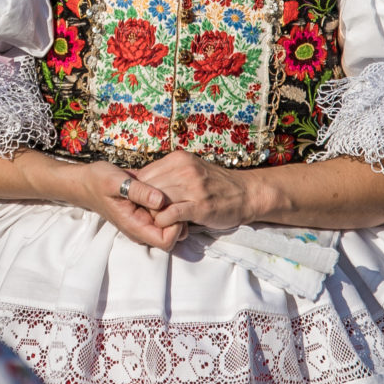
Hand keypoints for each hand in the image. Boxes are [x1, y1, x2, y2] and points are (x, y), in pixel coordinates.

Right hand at [71, 162, 183, 250]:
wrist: (88, 181)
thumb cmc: (99, 181)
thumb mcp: (115, 181)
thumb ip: (138, 191)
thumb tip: (161, 200)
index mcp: (135, 227)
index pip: (166, 242)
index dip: (175, 226)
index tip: (171, 205)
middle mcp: (143, 228)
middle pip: (174, 236)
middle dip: (180, 218)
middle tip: (176, 195)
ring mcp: (146, 221)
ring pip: (173, 225)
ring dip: (177, 209)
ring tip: (173, 189)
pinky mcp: (148, 211)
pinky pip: (167, 213)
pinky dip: (172, 203)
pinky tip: (168, 187)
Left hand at [134, 151, 256, 235]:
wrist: (246, 193)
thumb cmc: (214, 185)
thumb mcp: (189, 170)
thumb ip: (166, 174)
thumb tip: (136, 181)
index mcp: (178, 159)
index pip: (143, 175)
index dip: (138, 192)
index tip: (143, 204)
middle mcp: (184, 169)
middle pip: (146, 189)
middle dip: (144, 205)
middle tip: (150, 215)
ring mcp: (192, 187)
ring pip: (155, 202)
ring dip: (154, 215)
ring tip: (161, 221)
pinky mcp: (200, 206)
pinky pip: (169, 215)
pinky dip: (165, 223)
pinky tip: (171, 224)